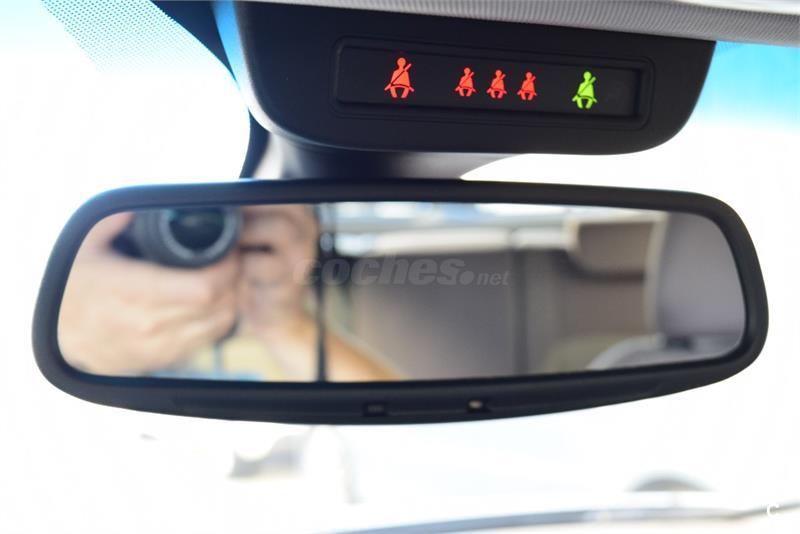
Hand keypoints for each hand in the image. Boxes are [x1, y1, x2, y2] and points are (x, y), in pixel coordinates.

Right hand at [58, 212, 239, 374]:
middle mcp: (149, 324)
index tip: (228, 249)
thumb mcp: (86, 244)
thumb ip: (116, 219)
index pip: (204, 287)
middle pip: (218, 303)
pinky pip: (209, 339)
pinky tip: (214, 302)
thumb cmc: (77, 286)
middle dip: (233, 279)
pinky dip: (220, 319)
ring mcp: (159, 346)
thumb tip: (143, 204)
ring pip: (220, 323)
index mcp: (132, 291)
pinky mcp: (165, 359)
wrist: (59, 337)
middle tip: (232, 260)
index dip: (226, 266)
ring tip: (225, 279)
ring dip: (231, 299)